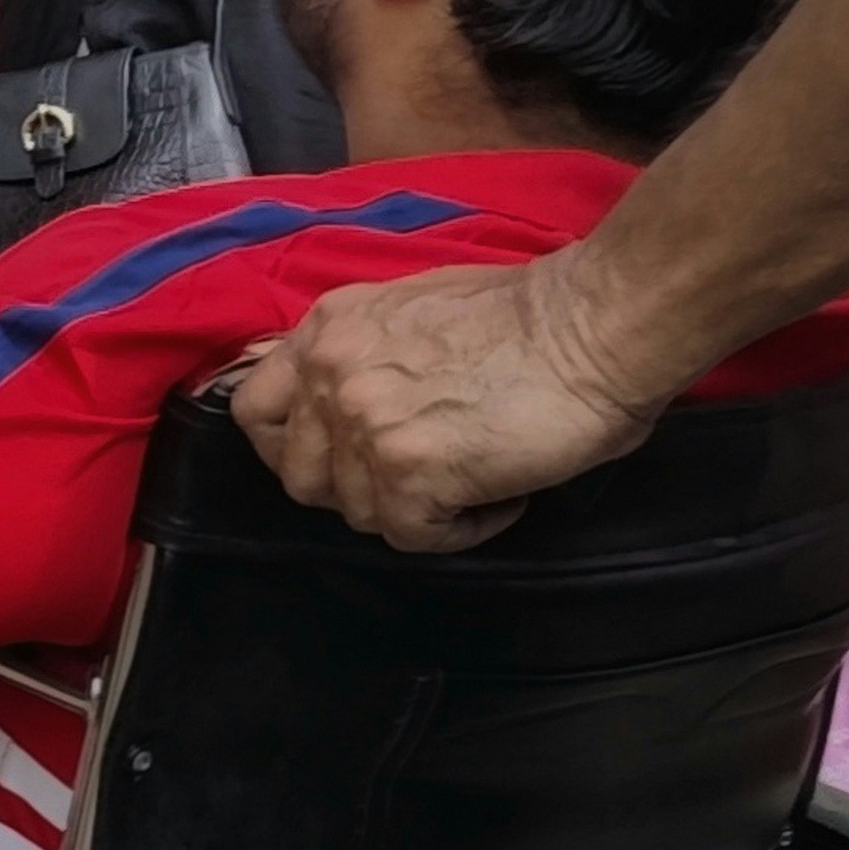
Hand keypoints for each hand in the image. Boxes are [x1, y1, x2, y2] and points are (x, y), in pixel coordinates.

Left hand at [230, 248, 663, 551]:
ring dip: (417, 507)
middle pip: (301, 478)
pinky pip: (415, 537)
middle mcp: (331, 376)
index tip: (337, 458)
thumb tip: (350, 407)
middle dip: (358, 486)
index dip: (291, 447)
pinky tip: (499, 495)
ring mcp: (365, 428)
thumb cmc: (529, 315)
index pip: (255, 412)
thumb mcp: (410, 312)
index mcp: (327, 331)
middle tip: (419, 474)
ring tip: (475, 474)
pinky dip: (461, 528)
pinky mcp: (410, 475)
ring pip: (360, 513)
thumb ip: (363, 356)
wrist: (593, 325)